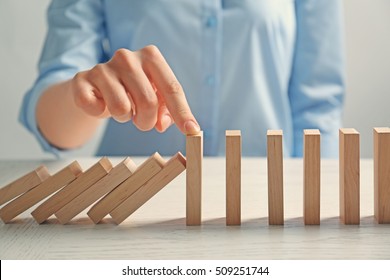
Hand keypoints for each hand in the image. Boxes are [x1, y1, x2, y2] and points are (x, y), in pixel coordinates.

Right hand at [71, 46, 199, 133]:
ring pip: (122, 109)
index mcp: (151, 56)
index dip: (182, 112)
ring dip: (125, 118)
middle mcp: (127, 57)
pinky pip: (96, 109)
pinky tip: (101, 103)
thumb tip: (163, 124)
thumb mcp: (155, 96)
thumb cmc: (132, 91)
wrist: (95, 87)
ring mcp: (103, 67)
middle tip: (141, 121)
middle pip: (149, 102)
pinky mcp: (82, 80)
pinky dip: (100, 113)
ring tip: (121, 107)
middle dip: (147, 121)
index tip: (191, 131)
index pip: (172, 88)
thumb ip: (166, 110)